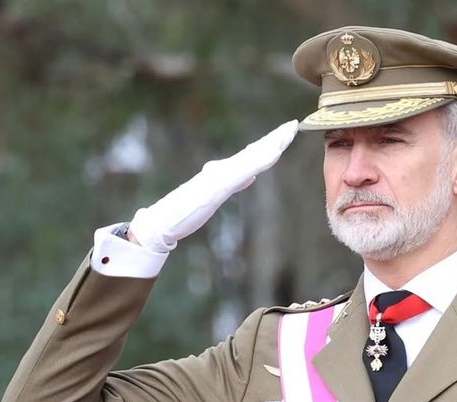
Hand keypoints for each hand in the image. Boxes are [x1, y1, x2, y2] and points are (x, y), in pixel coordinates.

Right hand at [129, 120, 298, 251]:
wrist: (163, 221)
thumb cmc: (185, 212)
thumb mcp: (215, 195)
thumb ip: (234, 183)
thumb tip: (251, 176)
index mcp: (224, 173)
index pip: (252, 154)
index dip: (269, 143)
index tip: (285, 133)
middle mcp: (223, 170)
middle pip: (255, 151)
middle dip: (275, 138)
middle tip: (293, 124)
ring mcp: (221, 177)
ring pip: (252, 158)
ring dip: (271, 145)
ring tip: (287, 133)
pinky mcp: (218, 186)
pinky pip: (244, 171)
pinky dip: (259, 162)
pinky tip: (272, 155)